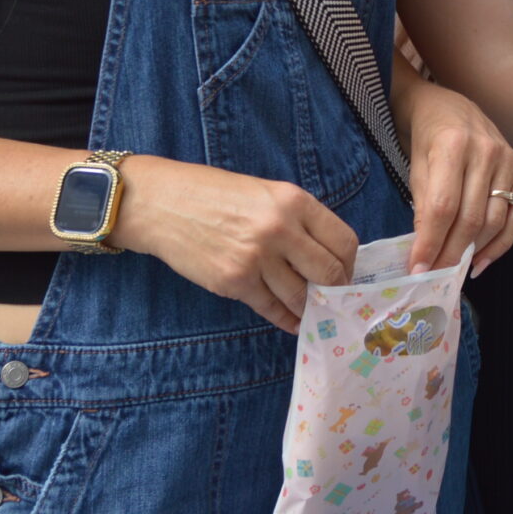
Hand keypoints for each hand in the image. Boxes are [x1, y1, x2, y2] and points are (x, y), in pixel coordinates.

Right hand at [110, 154, 356, 334]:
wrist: (162, 203)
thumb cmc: (214, 194)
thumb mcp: (266, 192)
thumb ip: (297, 219)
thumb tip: (326, 254)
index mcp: (294, 201)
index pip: (344, 240)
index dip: (349, 262)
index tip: (345, 271)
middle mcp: (280, 229)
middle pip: (330, 273)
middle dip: (336, 289)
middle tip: (334, 296)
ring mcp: (256, 259)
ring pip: (302, 296)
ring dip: (310, 307)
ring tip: (313, 311)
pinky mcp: (234, 283)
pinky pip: (272, 309)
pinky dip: (286, 319)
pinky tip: (292, 321)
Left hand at [397, 74, 512, 276]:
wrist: (448, 107)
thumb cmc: (426, 139)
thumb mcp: (415, 168)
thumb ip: (423, 207)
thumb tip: (425, 254)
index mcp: (452, 145)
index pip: (442, 207)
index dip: (430, 242)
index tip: (418, 268)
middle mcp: (486, 151)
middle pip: (470, 218)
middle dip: (450, 253)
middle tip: (434, 276)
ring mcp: (508, 160)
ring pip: (494, 221)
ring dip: (474, 252)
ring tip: (454, 269)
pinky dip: (502, 244)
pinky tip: (483, 261)